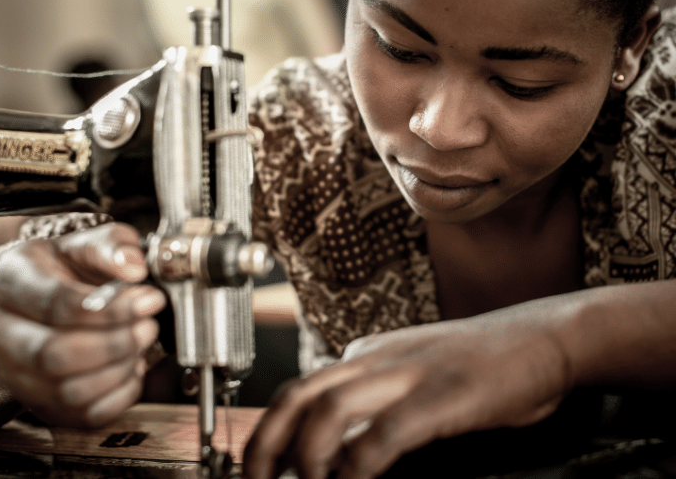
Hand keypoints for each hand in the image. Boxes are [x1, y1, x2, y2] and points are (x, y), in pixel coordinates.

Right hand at [0, 222, 166, 427]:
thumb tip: (133, 267)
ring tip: (140, 343)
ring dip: (119, 370)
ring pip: (68, 391)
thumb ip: (114, 246)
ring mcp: (19, 372)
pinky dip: (119, 396)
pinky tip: (131, 369)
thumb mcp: (91, 242)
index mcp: (14, 280)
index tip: (147, 300)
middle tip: (147, 325)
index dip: (110, 309)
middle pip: (54, 354)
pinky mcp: (42, 403)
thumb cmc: (70, 269)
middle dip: (114, 343)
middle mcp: (5, 330)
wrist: (50, 296)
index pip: (57, 305)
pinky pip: (84, 416)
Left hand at [243, 305, 573, 478]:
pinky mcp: (441, 396)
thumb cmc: (481, 364)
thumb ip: (375, 403)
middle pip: (298, 394)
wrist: (543, 339)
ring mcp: (407, 374)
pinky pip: (384, 434)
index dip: (272, 433)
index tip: (261, 469)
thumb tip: (342, 447)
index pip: (301, 390)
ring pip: (328, 408)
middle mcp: (376, 359)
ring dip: (306, 455)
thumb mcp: (413, 375)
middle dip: (266, 443)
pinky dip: (359, 467)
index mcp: (366, 355)